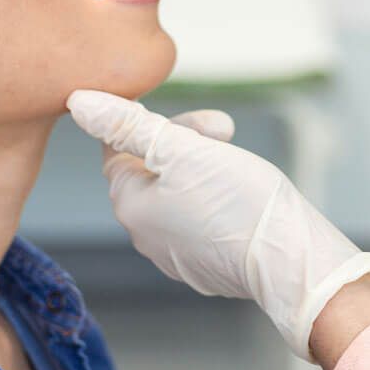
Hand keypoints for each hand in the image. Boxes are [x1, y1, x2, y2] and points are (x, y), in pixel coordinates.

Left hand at [67, 90, 369, 360]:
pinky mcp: (205, 266)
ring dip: (202, 167)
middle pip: (150, 169)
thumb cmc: (239, 201)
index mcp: (130, 205)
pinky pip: (200, 219)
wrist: (290, 260)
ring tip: (237, 161)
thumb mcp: (181, 150)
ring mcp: (175, 256)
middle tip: (224, 131)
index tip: (189, 118)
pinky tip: (243, 195)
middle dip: (184, 142)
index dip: (150, 122)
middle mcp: (144, 236)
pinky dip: (217, 199)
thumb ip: (127, 125)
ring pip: (177, 193)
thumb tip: (79, 102)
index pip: (118, 148)